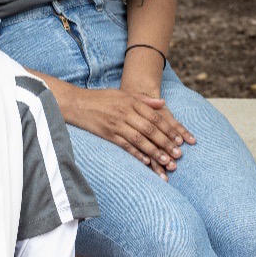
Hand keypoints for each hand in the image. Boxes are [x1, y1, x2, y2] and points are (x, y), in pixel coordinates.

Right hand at [66, 87, 195, 178]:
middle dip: (166, 143)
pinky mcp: (107, 134)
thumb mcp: (122, 94)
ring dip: (154, 152)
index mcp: (130, 102)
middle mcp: (125, 113)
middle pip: (150, 129)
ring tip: (166, 162)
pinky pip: (125, 146)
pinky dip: (136, 154)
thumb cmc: (100, 98)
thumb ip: (143, 99)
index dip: (169, 129)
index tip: (180, 140)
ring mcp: (115, 124)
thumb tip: (163, 103)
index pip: (155, 117)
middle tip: (178, 155)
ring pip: (139, 140)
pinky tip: (146, 162)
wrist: (75, 102)